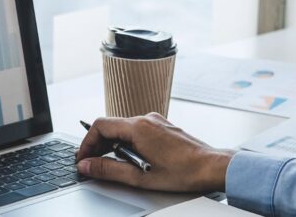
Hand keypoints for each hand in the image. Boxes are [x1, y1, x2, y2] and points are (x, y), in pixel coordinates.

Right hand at [75, 112, 234, 192]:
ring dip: (114, 146)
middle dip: (98, 146)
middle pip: (110, 127)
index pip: (100, 126)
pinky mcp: (162, 127)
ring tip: (117, 166)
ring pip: (123, 129)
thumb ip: (108, 170)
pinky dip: (128, 144)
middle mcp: (146, 119)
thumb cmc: (183, 172)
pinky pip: (137, 131)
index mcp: (138, 127)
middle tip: (94, 165)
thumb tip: (87, 166)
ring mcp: (156, 121)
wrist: (212, 167)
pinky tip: (134, 160)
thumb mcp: (140, 177)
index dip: (87, 143)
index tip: (83, 158)